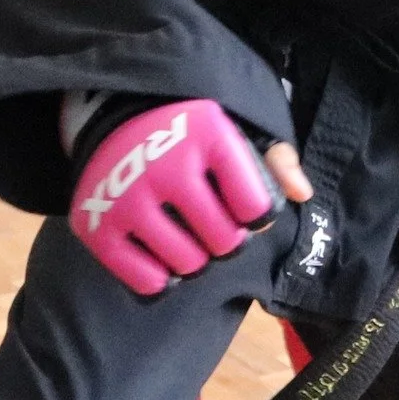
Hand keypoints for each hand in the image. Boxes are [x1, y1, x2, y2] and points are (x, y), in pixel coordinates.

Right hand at [70, 99, 290, 294]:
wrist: (114, 119)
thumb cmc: (188, 136)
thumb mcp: (234, 133)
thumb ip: (276, 160)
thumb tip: (301, 193)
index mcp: (207, 134)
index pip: (254, 205)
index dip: (257, 215)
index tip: (245, 208)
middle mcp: (165, 164)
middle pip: (223, 241)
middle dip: (226, 241)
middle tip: (213, 227)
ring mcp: (127, 197)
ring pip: (187, 264)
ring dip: (195, 260)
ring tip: (187, 239)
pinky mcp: (97, 225)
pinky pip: (145, 280)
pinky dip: (160, 280)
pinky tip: (162, 259)